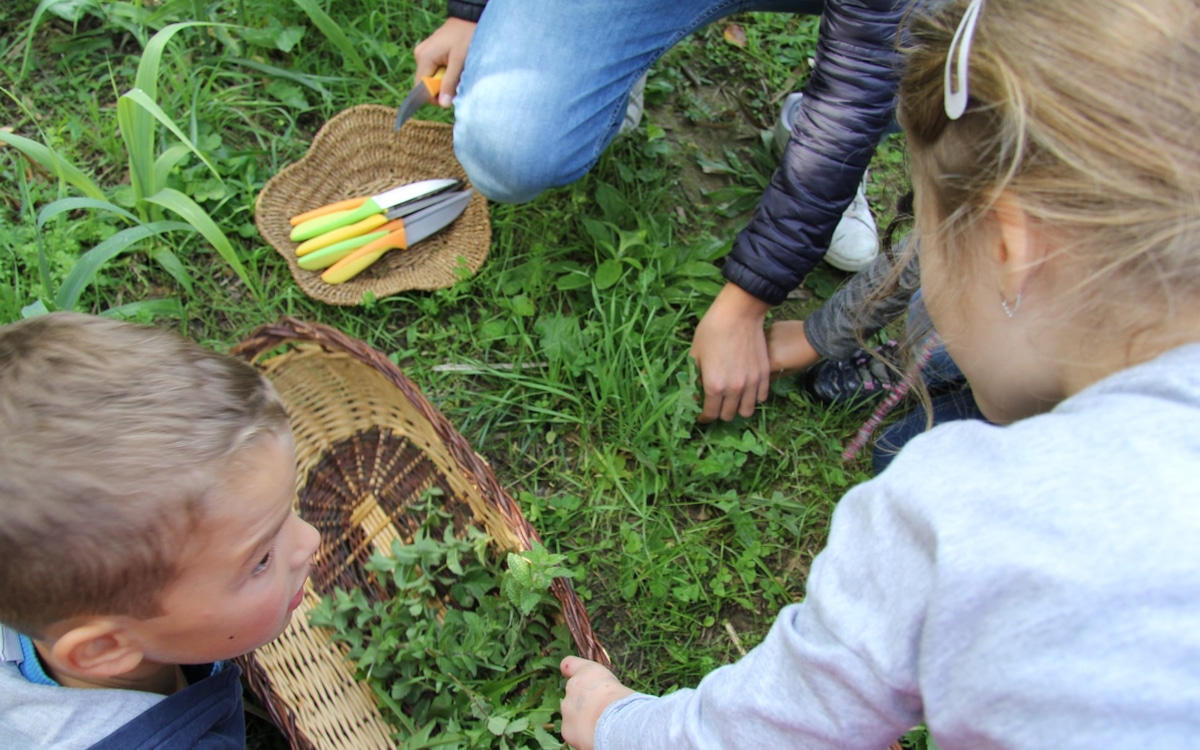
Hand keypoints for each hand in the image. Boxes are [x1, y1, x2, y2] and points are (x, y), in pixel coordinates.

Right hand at [413, 18, 475, 106]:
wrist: (469, 17)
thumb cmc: (466, 36)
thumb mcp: (459, 61)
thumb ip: (449, 83)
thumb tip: (443, 105)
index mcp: (424, 58)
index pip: (421, 89)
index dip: (435, 98)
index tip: (451, 97)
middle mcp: (420, 56)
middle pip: (426, 84)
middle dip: (442, 89)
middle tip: (459, 82)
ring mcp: (423, 53)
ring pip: (432, 78)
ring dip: (445, 81)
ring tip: (458, 71)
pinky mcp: (429, 53)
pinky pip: (434, 70)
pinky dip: (445, 73)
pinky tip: (455, 66)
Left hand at [560, 656, 633, 749]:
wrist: (614, 720)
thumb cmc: (622, 700)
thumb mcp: (615, 686)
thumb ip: (602, 687)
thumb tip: (602, 697)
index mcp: (586, 671)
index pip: (568, 664)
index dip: (570, 670)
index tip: (568, 672)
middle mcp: (572, 687)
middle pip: (574, 695)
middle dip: (583, 703)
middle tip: (601, 711)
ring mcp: (566, 708)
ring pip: (572, 715)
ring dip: (583, 719)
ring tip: (601, 725)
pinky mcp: (566, 728)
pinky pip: (573, 732)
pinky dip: (582, 735)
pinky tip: (595, 735)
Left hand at [690, 283, 772, 422]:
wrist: (739, 313)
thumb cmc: (712, 330)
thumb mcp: (695, 354)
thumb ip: (695, 378)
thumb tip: (695, 394)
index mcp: (714, 386)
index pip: (709, 414)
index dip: (703, 417)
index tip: (701, 414)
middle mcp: (734, 389)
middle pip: (728, 416)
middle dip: (719, 413)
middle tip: (715, 404)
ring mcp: (752, 383)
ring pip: (746, 411)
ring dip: (737, 408)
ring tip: (731, 400)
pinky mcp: (764, 375)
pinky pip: (761, 397)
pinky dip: (753, 397)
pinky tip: (746, 389)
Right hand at [765, 320, 821, 377]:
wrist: (816, 335)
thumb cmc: (806, 356)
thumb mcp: (792, 370)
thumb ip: (775, 375)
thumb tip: (766, 378)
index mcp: (772, 361)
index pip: (760, 371)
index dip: (763, 374)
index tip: (767, 375)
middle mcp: (767, 348)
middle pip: (759, 358)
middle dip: (762, 362)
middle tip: (773, 361)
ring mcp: (768, 335)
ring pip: (761, 346)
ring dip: (764, 350)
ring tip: (777, 350)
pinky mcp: (772, 327)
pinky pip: (767, 336)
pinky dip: (771, 340)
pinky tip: (780, 340)